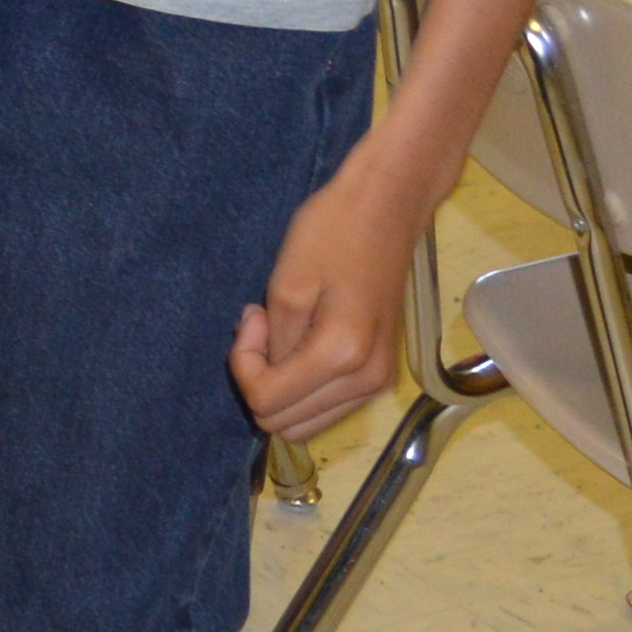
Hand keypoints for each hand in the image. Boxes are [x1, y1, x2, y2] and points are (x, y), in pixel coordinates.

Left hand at [231, 157, 423, 441]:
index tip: (253, 319)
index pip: (267, 402)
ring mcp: (379, 382)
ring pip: (304, 422)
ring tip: (282, 331)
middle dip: (260, 381)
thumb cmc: (332, 234)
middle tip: (263, 326)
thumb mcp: (286, 286)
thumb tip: (266, 373)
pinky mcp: (380, 374)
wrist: (387, 207)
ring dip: (280, 387)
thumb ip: (272, 344)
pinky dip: (301, 385)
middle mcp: (367, 382)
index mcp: (342, 358)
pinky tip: (302, 341)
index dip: (244, 365)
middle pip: (284, 424)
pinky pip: (325, 406)